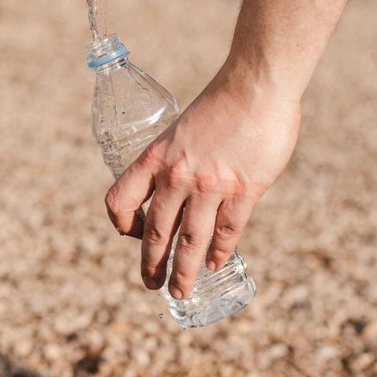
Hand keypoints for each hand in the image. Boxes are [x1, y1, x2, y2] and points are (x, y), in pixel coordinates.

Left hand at [104, 64, 300, 298]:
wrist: (256, 85)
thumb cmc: (222, 102)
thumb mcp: (181, 130)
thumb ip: (180, 161)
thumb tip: (185, 191)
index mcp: (155, 157)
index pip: (120, 200)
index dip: (121, 223)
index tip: (131, 233)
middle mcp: (176, 176)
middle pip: (156, 232)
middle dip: (152, 264)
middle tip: (152, 284)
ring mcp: (210, 186)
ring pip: (189, 242)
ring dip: (183, 272)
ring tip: (180, 292)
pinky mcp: (244, 191)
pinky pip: (226, 233)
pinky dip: (219, 253)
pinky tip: (215, 264)